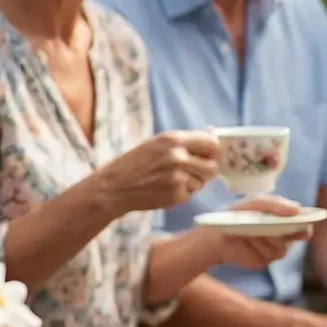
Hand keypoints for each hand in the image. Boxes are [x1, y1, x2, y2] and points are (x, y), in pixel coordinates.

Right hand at [90, 130, 218, 213]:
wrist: (113, 187)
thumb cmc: (135, 164)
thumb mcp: (157, 143)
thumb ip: (186, 140)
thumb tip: (211, 131)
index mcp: (173, 139)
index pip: (211, 143)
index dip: (213, 151)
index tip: (208, 155)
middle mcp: (177, 156)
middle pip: (212, 167)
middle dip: (205, 171)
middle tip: (191, 172)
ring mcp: (178, 177)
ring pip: (202, 183)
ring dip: (192, 184)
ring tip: (170, 180)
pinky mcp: (176, 195)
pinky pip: (190, 195)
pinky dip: (181, 194)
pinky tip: (164, 190)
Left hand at [202, 195, 311, 268]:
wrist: (215, 234)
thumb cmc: (238, 215)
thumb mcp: (255, 203)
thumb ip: (275, 203)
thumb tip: (297, 207)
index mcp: (283, 220)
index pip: (303, 224)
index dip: (306, 224)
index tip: (305, 224)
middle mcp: (283, 235)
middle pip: (296, 236)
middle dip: (287, 230)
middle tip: (276, 226)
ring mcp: (274, 249)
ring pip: (282, 246)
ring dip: (268, 237)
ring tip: (252, 230)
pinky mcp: (264, 260)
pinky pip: (269, 254)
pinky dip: (259, 246)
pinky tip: (249, 240)